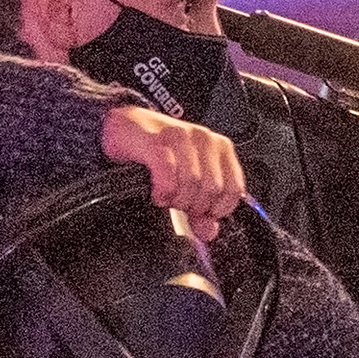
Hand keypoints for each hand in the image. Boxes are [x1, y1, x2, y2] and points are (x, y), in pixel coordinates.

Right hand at [99, 104, 246, 227]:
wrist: (125, 126)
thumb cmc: (157, 151)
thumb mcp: (186, 180)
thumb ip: (202, 207)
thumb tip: (209, 231)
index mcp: (219, 148)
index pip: (234, 188)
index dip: (218, 209)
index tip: (202, 214)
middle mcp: (204, 139)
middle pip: (211, 189)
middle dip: (193, 206)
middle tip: (177, 204)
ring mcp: (181, 137)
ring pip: (192, 183)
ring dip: (176, 199)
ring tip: (166, 197)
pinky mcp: (156, 140)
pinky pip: (168, 173)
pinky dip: (164, 191)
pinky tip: (157, 194)